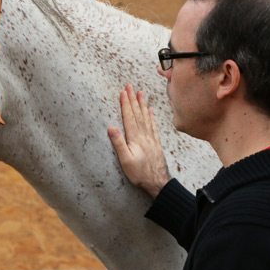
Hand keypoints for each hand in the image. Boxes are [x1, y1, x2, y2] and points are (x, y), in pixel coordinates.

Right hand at [108, 84, 171, 198]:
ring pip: (146, 117)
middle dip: (133, 99)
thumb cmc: (140, 174)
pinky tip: (150, 110)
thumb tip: (111, 128)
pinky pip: (153, 126)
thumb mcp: (125, 160)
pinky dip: (151, 116)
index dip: (126, 104)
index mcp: (135, 138)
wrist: (158, 182)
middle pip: (137, 114)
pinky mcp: (155, 143)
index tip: (123, 92)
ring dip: (142, 104)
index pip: (129, 117)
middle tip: (131, 86)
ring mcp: (151, 138)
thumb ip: (119, 143)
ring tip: (141, 93)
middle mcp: (144, 135)